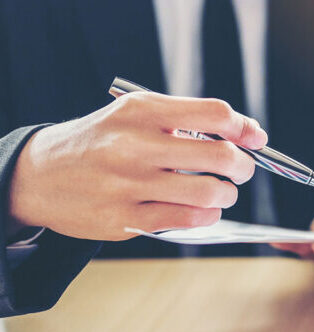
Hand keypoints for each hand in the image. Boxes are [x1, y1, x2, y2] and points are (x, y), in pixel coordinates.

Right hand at [9, 92, 266, 240]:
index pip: (214, 113)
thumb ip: (190, 119)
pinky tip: (204, 209)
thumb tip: (250, 132)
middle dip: (244, 166)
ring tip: (222, 191)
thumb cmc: (102, 140)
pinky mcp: (124, 219)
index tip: (254, 138)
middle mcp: (135, 145)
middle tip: (242, 170)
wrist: (40, 174)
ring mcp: (128, 184)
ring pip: (208, 192)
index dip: (244, 127)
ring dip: (227, 194)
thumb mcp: (138, 114)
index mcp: (143, 111)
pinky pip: (187, 219)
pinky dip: (207, 215)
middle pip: (220, 155)